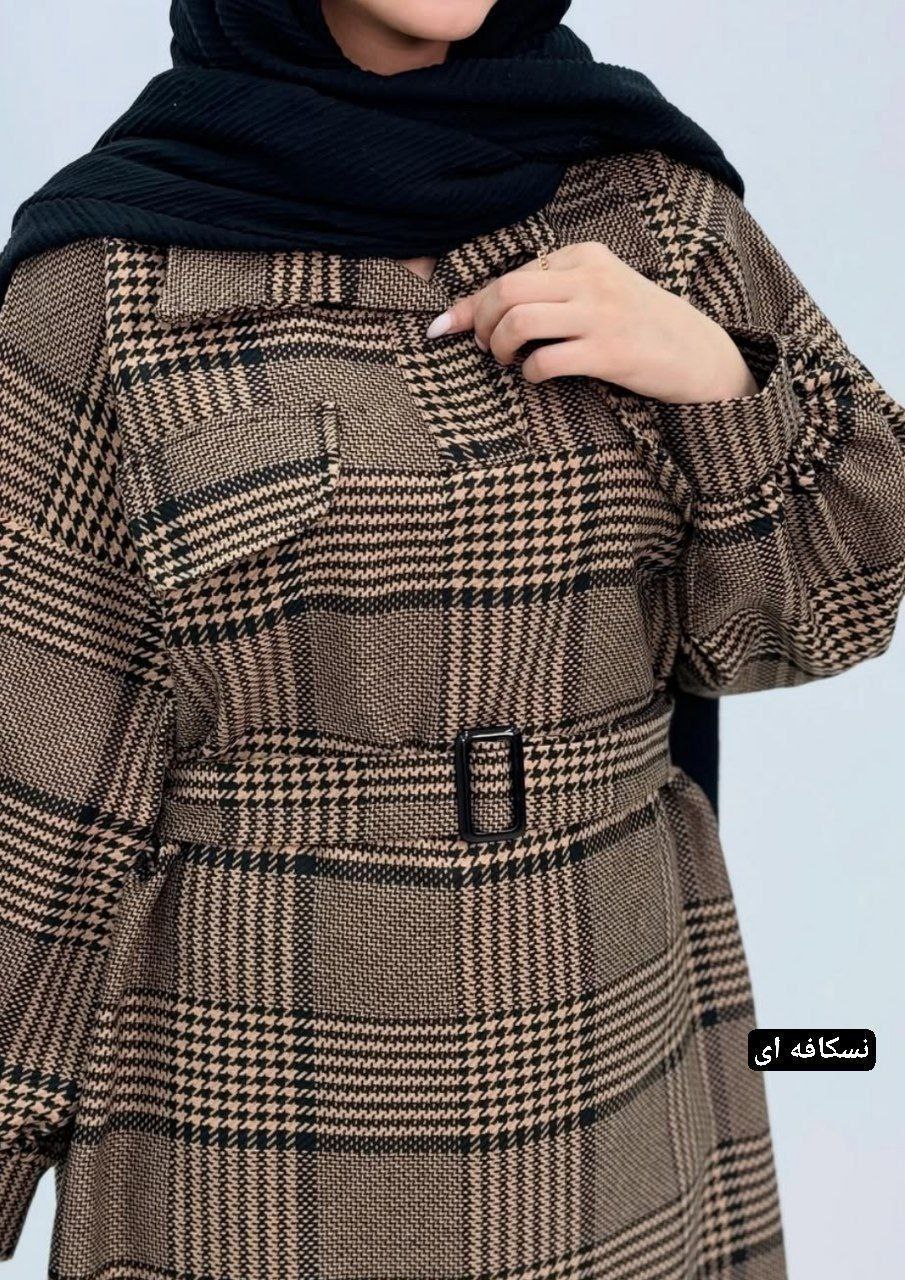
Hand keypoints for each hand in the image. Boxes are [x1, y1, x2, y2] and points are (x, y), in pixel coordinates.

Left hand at [424, 241, 759, 403]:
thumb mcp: (602, 293)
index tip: (447, 327)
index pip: (512, 274)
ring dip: (501, 348)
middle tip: (488, 350)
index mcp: (586, 256)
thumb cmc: (642, 328)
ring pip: (518, 319)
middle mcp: (591, 277)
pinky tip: (539, 377)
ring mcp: (601, 314)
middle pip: (506, 290)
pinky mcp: (610, 352)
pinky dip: (531, 373)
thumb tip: (484, 311)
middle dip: (480, 324)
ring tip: (509, 363)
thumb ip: (554, 293)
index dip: (473, 304)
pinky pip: (546, 360)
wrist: (701, 357)